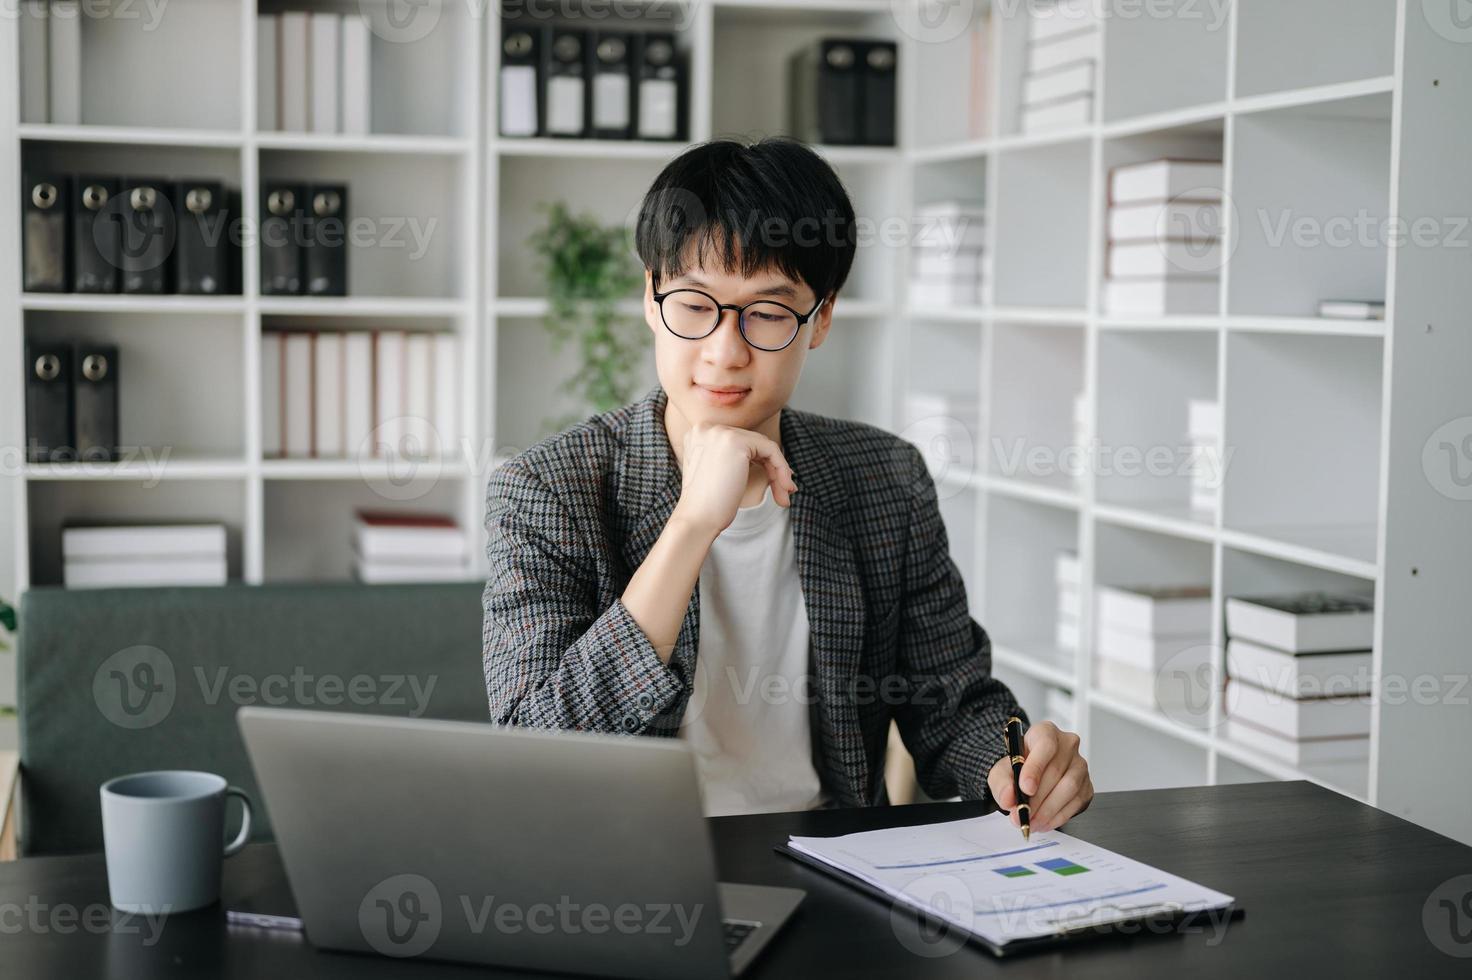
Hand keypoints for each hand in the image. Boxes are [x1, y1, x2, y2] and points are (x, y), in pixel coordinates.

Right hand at [671, 422, 797, 535]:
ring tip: (785, 497)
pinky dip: (782, 469)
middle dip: (773, 468)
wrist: (697, 520)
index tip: (776, 481)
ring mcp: (720, 433)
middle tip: (785, 492)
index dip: (761, 461)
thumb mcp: (718, 473)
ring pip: (765, 446)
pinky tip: (785, 489)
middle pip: (754, 442)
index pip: (740, 441)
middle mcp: (707, 428)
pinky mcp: (736, 442)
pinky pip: (771, 451)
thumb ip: (734, 458)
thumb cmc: (708, 506)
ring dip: (779, 472)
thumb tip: (768, 457)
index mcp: (699, 434)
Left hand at [986, 721, 1092, 833]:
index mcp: (1045, 732)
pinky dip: (1058, 816)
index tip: (1025, 789)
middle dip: (1037, 798)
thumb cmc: (1018, 768)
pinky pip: (1076, 803)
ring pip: (1069, 788)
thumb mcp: (1001, 771)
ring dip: (1048, 810)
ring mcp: (1080, 766)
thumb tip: (1008, 798)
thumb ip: (1001, 782)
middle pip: (1056, 771)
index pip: (1045, 745)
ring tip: (1031, 821)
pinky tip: (1044, 822)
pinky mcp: (1086, 785)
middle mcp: (1067, 745)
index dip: (1035, 768)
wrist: (1028, 776)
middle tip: (1023, 813)